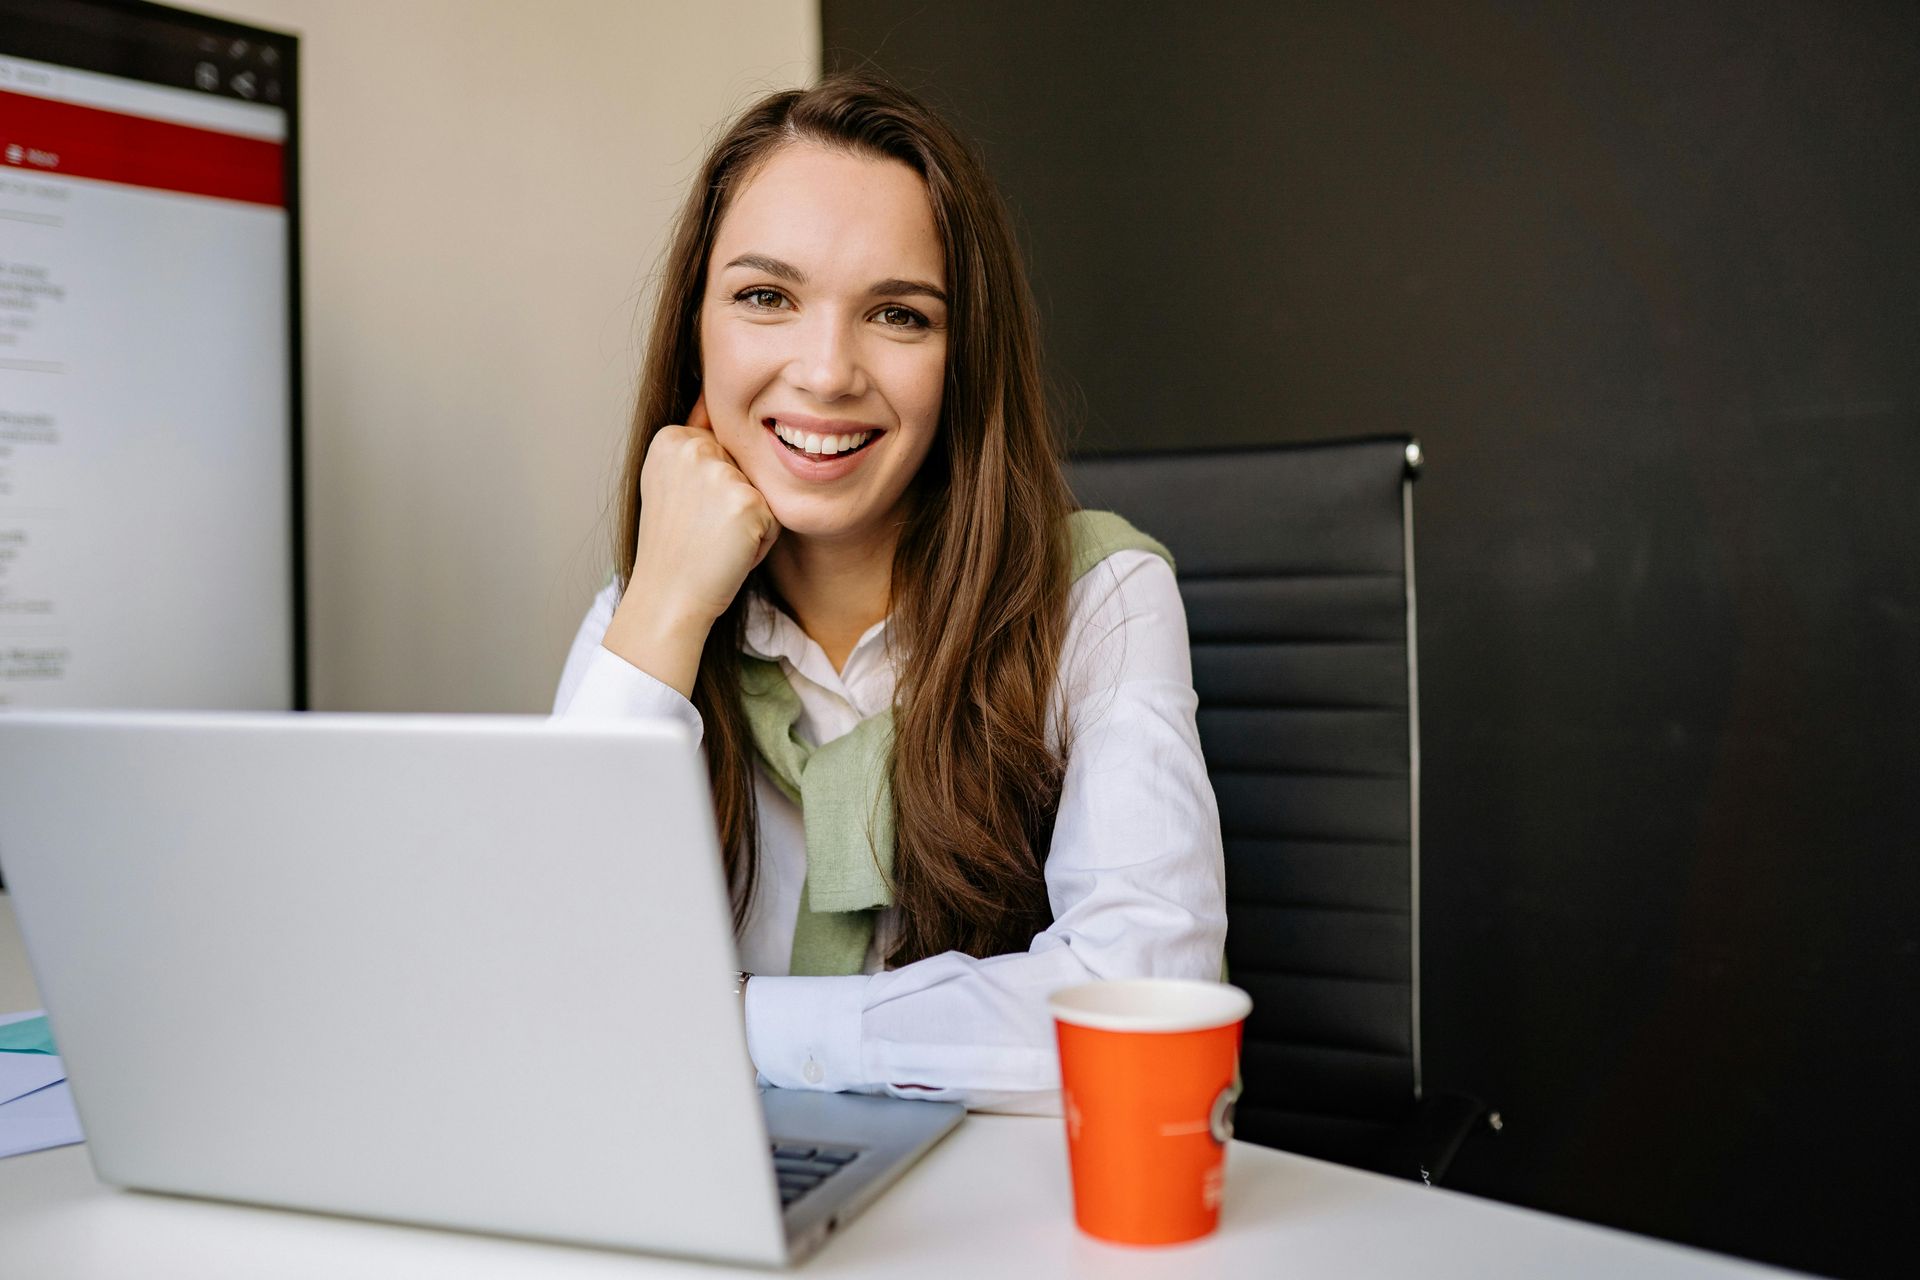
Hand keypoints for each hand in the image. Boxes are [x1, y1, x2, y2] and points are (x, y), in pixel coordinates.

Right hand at [632, 393, 779, 623]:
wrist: (668, 598)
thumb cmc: (673, 549)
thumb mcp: (670, 485)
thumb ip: (695, 447)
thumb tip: (713, 396)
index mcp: (670, 437)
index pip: (722, 448)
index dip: (712, 489)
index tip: (686, 514)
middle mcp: (693, 447)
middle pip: (745, 466)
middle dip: (734, 501)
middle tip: (701, 531)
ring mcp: (720, 473)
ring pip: (762, 490)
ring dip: (750, 521)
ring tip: (716, 541)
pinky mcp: (747, 500)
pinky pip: (774, 516)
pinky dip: (761, 540)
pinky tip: (731, 551)